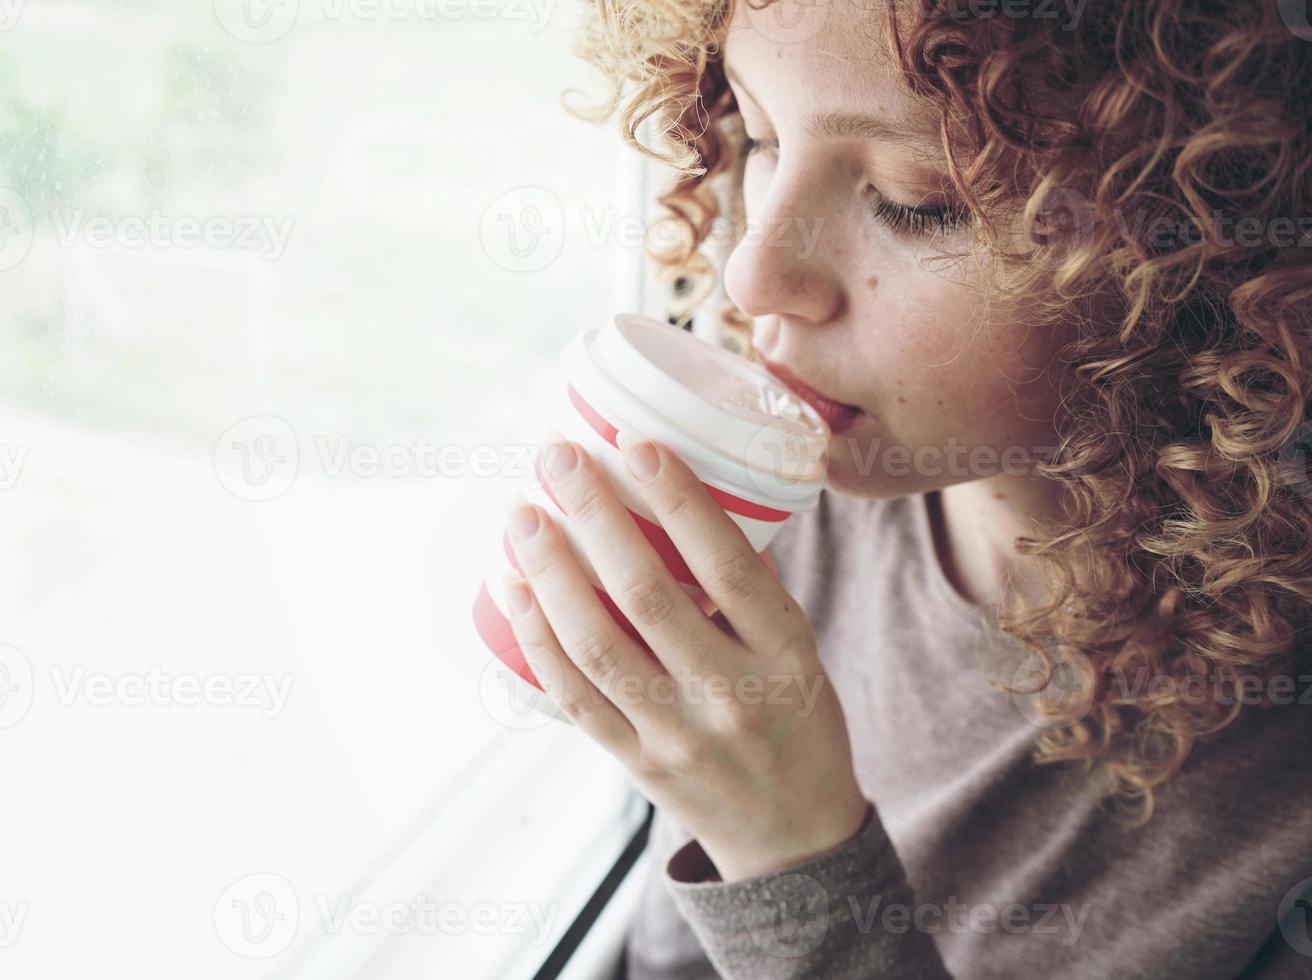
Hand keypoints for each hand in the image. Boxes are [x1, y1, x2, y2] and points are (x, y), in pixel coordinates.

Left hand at [500, 431, 869, 882]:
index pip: (730, 565)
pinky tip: (511, 586)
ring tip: (520, 514)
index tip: (635, 444)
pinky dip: (536, 636)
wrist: (793, 837)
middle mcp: (732, 694)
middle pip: (646, 595)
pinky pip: (573, 695)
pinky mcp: (636, 762)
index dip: (679, 501)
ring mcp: (678, 734)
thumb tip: (681, 497)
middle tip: (555, 458)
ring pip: (597, 644)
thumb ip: (749, 587)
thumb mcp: (801, 651)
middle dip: (593, 516)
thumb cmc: (796, 718)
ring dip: (549, 571)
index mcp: (785, 654)